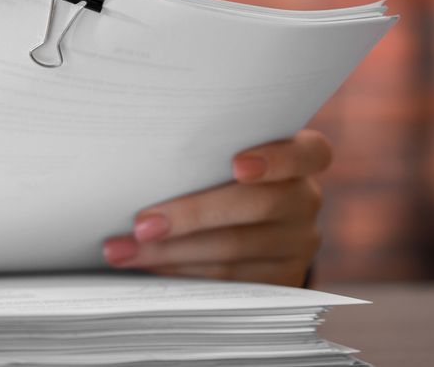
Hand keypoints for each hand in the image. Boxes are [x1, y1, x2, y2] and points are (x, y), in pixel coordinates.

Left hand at [102, 130, 330, 285]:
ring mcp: (296, 243)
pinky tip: (146, 265)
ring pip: (233, 249)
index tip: (237, 166)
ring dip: (170, 252)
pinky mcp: (278, 279)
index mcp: (301, 157)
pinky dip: (180, 271)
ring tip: (123, 250)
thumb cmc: (216, 169)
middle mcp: (305, 199)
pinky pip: (227, 279)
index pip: (310, 153)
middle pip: (257, 206)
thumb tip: (138, 162)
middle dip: (191, 215)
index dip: (276, 159)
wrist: (242, 217)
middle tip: (141, 225)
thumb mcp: (218, 153)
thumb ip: (201, 153)